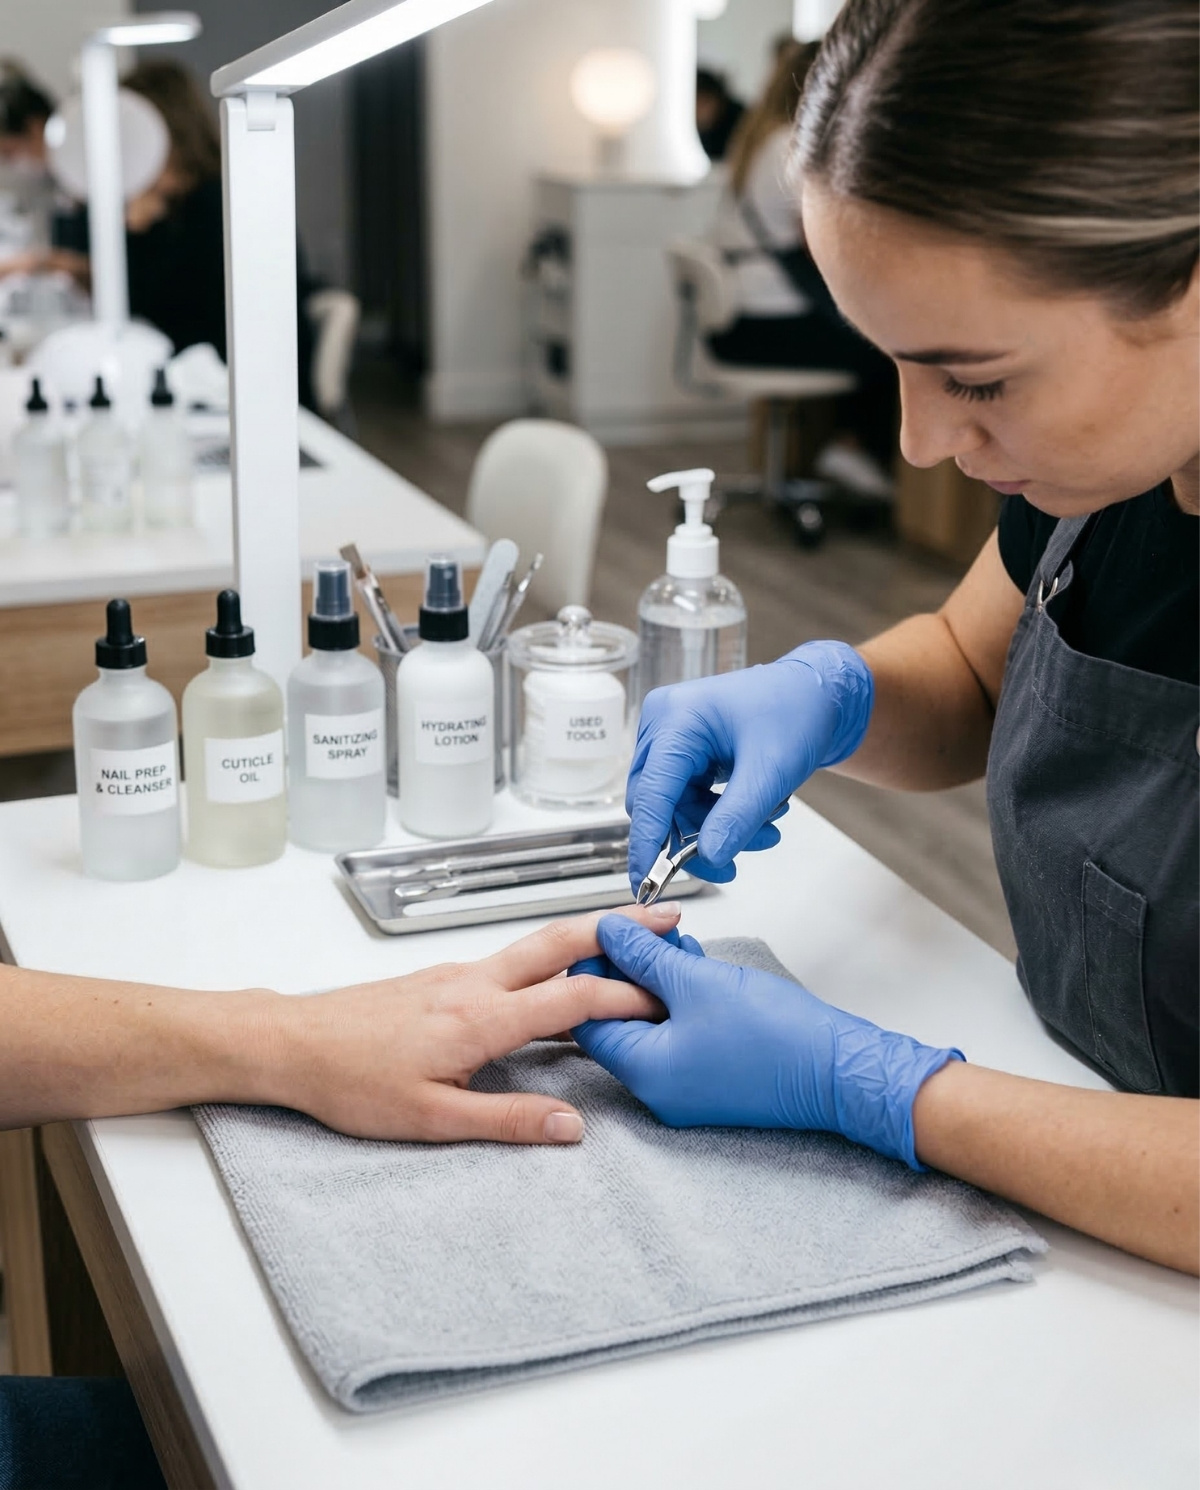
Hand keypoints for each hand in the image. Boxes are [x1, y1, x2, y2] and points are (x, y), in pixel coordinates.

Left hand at [263, 904, 677, 1145]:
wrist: (292, 1044)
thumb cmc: (351, 1082)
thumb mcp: (431, 1120)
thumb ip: (506, 1121)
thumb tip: (571, 1127)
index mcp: (480, 1019)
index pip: (573, 997)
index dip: (626, 996)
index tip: (668, 998)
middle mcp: (475, 983)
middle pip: (562, 942)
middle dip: (620, 928)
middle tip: (671, 920)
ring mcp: (459, 975)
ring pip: (537, 944)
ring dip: (590, 936)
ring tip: (634, 939)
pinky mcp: (444, 978)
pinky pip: (513, 959)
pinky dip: (554, 955)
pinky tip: (564, 974)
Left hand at [572, 916, 959, 1167]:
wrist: (841, 1070)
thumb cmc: (778, 1037)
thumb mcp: (697, 980)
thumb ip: (644, 955)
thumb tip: (609, 933)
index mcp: (645, 1071)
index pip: (587, 1018)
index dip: (593, 969)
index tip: (613, 934)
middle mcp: (658, 1088)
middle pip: (617, 1020)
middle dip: (629, 969)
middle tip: (648, 932)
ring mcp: (686, 1087)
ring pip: (650, 1022)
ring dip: (657, 979)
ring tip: (676, 945)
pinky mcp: (711, 1078)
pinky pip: (678, 1033)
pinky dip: (680, 999)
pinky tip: (696, 968)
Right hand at [626, 641, 873, 887]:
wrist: (818, 692)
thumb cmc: (797, 712)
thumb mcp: (770, 771)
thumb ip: (737, 817)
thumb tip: (709, 857)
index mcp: (676, 719)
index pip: (651, 792)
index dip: (647, 842)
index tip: (646, 884)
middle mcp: (663, 724)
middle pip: (657, 803)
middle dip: (694, 838)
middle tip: (732, 866)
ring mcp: (672, 737)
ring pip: (674, 806)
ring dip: (714, 829)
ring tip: (766, 832)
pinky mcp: (684, 750)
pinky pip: (688, 797)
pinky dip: (718, 815)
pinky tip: (757, 816)